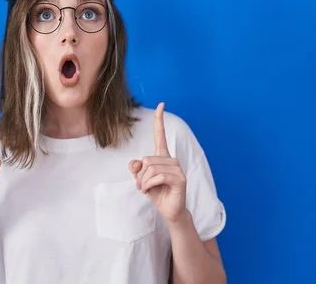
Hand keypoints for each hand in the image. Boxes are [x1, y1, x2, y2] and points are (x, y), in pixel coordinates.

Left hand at [129, 102, 186, 223]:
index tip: (161, 104)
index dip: (159, 120)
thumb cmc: (156, 192)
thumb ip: (136, 168)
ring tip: (145, 189)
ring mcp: (177, 168)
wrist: (169, 210)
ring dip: (143, 182)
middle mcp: (171, 159)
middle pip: (146, 159)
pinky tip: (149, 191)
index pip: (160, 135)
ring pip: (151, 168)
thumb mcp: (141, 179)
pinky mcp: (180, 178)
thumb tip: (136, 162)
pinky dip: (149, 185)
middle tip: (141, 186)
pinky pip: (158, 176)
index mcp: (162, 156)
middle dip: (139, 176)